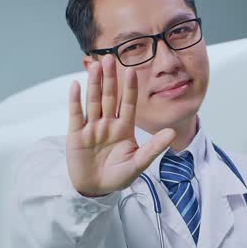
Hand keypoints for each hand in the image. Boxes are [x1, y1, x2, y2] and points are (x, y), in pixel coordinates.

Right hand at [66, 55, 175, 196]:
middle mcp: (108, 124)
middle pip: (108, 97)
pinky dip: (75, 100)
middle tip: (110, 58)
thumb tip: (171, 133)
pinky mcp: (76, 135)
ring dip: (93, 84)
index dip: (129, 88)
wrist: (96, 189)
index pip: (127, 104)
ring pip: (92, 101)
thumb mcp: (138, 163)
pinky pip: (76, 114)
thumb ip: (153, 148)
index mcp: (124, 128)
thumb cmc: (118, 176)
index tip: (132, 70)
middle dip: (110, 79)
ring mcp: (91, 127)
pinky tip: (75, 85)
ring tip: (95, 66)